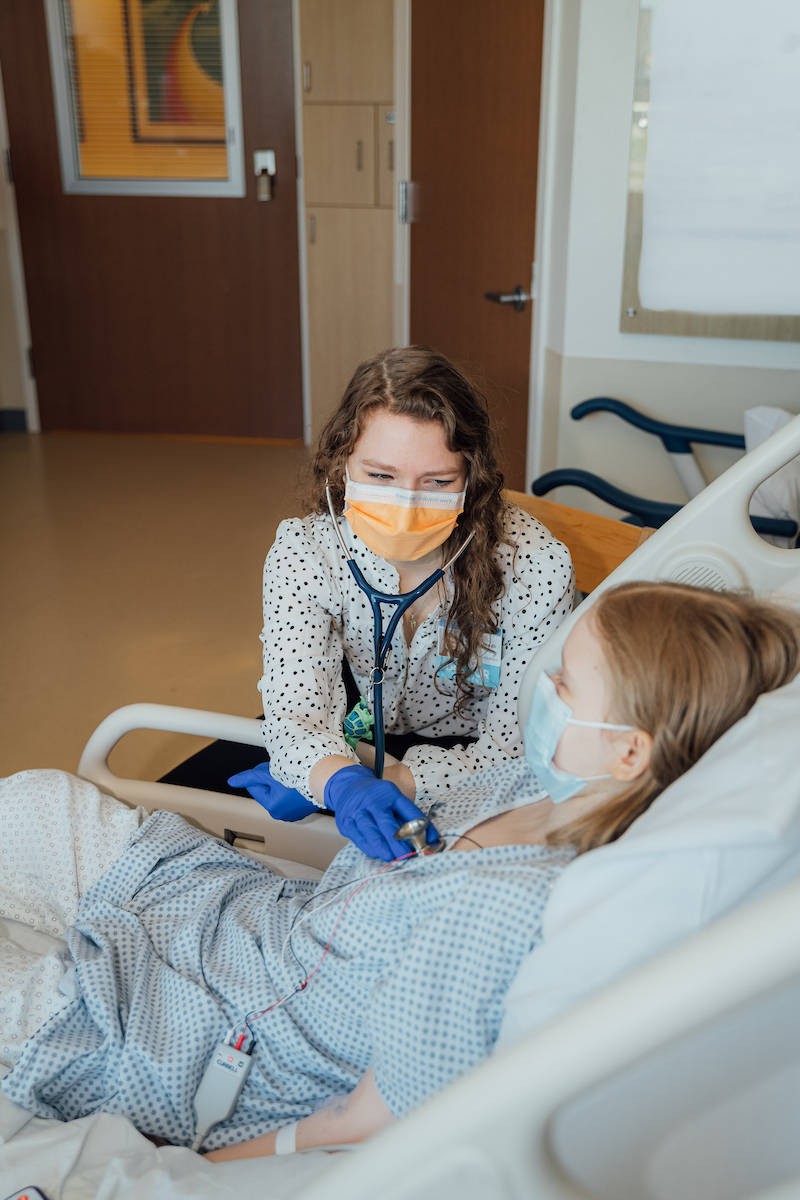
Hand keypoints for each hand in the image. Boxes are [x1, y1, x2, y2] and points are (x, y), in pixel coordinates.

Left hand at [228, 763, 316, 820]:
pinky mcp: (303, 809)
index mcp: (272, 808)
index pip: (255, 786)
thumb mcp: (269, 775)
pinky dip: (293, 788)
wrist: (327, 779)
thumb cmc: (300, 778)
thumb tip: (232, 781)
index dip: (262, 773)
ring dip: (282, 782)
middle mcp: (282, 815)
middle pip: (267, 790)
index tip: (273, 768)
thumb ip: (249, 777)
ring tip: (293, 776)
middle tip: (283, 771)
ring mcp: (294, 813)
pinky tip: (299, 782)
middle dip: (272, 778)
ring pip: (279, 792)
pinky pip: (291, 796)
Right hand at [324, 764, 438, 860]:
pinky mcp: (345, 821)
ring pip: (370, 830)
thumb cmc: (377, 798)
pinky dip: (368, 847)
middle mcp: (373, 800)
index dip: (419, 825)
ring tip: (391, 857)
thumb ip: (407, 817)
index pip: (408, 809)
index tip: (429, 841)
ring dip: (382, 846)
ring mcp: (357, 810)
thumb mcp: (393, 799)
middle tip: (407, 855)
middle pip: (386, 822)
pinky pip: (358, 837)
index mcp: (390, 793)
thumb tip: (428, 838)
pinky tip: (377, 853)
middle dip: (398, 841)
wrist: (348, 786)